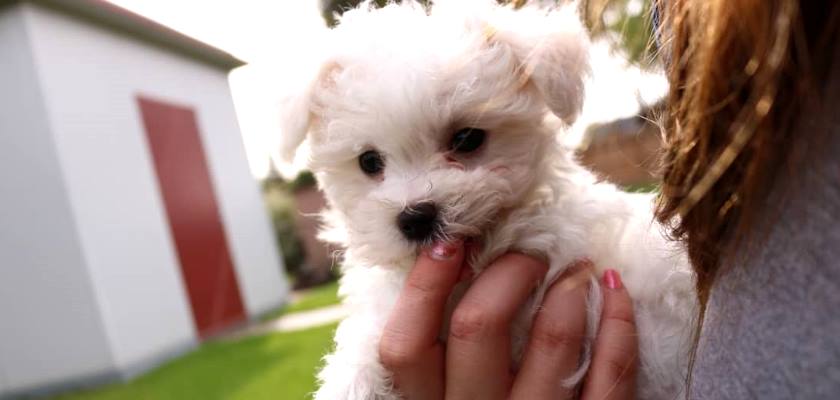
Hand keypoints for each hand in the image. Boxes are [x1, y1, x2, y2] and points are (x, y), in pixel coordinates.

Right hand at [378, 241, 637, 399]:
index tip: (452, 243)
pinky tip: (615, 292)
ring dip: (568, 288)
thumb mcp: (450, 398)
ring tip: (578, 269)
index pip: (406, 343)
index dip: (425, 283)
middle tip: (530, 257)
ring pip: (550, 341)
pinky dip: (619, 322)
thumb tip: (451, 262)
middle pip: (475, 326)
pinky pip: (612, 372)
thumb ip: (441, 350)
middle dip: (507, 272)